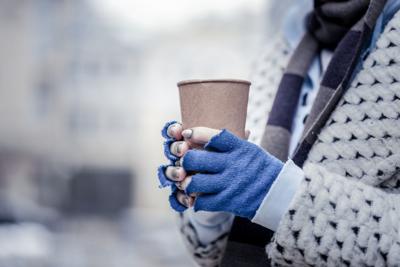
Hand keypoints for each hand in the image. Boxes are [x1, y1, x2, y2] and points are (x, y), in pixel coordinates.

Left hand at [158, 121, 282, 218]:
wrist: (279, 194)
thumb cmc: (260, 168)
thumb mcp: (250, 149)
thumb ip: (229, 143)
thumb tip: (204, 134)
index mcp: (239, 148)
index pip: (213, 136)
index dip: (196, 133)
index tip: (187, 133)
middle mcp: (232, 164)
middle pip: (195, 158)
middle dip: (185, 161)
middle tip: (185, 163)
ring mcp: (229, 183)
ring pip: (194, 182)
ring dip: (187, 183)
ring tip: (188, 182)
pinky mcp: (227, 201)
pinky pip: (202, 201)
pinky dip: (196, 201)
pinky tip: (199, 198)